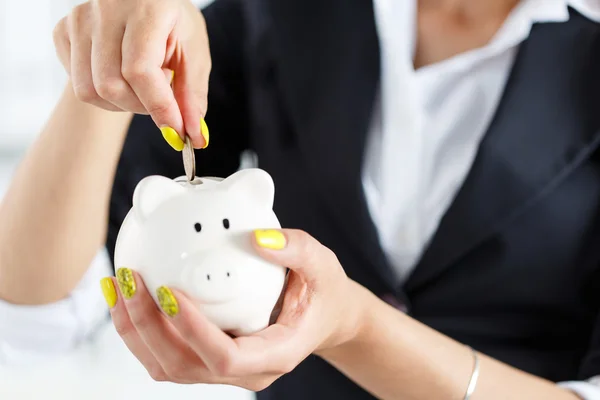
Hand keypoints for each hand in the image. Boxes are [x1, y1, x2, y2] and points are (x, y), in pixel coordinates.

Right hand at [52, 0, 209, 148]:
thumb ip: (193, 95)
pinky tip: (122, 76)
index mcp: (147, 8)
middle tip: (160, 99)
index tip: (175, 130)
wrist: (145, 4)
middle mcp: (107, 9)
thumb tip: (194, 135)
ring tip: (142, 86)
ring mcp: (80, 19)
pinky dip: (104, 94)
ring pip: (89, 90)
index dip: (158, 106)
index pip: (140, 70)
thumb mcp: (194, 53)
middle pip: (110, 85)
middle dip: (140, 107)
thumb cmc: (173, 25)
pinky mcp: (63, 31)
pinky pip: (77, 84)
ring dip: (122, 103)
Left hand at [102, 229, 363, 390]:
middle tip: (131, 280)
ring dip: (135, 331)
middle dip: (148, 327)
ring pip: (166, 366)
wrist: (324, 315)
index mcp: (276, 353)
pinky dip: (140, 330)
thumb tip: (256, 237)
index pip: (224, 357)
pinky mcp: (208, 360)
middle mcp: (247, 371)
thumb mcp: (322, 263)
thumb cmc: (323, 290)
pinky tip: (126, 296)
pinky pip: (165, 355)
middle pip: (184, 366)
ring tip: (118, 286)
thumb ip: (295, 249)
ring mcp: (225, 371)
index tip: (168, 291)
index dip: (191, 331)